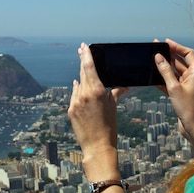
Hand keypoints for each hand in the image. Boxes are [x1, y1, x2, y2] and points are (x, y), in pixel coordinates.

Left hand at [68, 43, 127, 180]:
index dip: (86, 55)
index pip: (90, 67)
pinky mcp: (70, 110)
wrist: (96, 146)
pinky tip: (78, 85)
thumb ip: (116, 93)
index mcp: (97, 91)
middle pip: (82, 73)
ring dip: (82, 78)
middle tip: (81, 50)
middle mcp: (84, 94)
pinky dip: (77, 90)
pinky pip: (74, 95)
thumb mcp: (114, 107)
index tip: (83, 46)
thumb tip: (123, 86)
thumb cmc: (109, 127)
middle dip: (82, 61)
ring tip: (85, 72)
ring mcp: (75, 102)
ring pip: (78, 85)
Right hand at [155, 39, 193, 152]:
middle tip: (155, 48)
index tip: (165, 42)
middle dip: (169, 55)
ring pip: (175, 72)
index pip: (188, 54)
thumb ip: (165, 71)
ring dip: (165, 67)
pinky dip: (163, 79)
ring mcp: (187, 86)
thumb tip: (158, 57)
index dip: (177, 47)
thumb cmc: (188, 108)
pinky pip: (171, 83)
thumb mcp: (174, 88)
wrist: (193, 128)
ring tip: (152, 61)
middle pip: (180, 61)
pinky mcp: (181, 94)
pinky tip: (153, 78)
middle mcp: (193, 78)